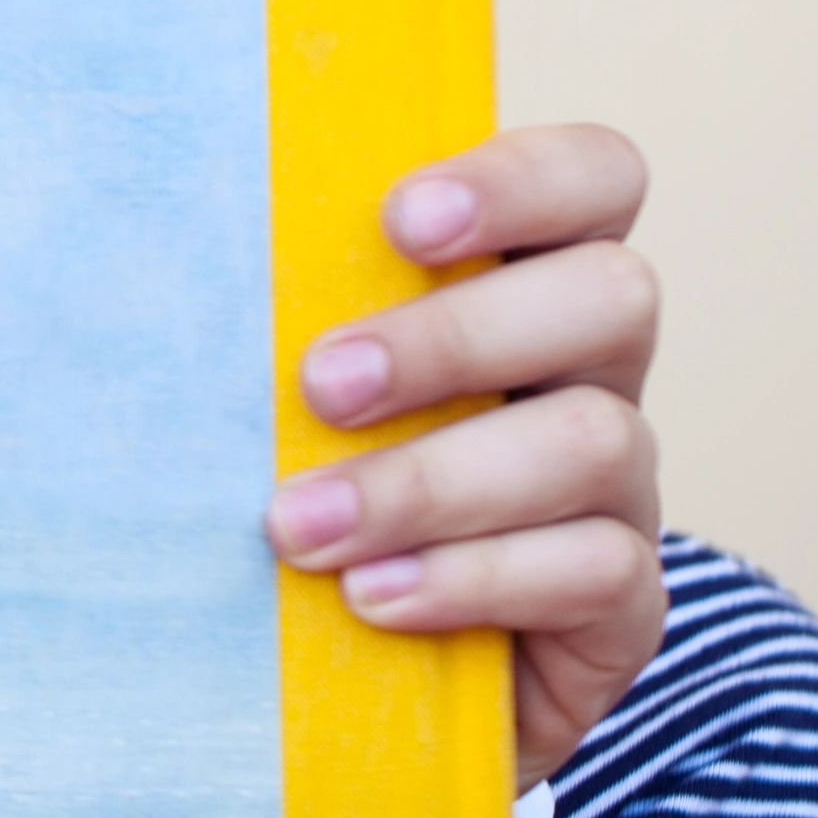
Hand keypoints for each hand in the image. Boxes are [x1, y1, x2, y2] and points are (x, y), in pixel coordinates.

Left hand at [263, 123, 663, 789]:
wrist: (368, 644)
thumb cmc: (319, 449)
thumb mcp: (312, 354)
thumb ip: (293, 287)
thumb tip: (191, 233)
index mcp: (534, 267)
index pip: (595, 174)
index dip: (520, 180)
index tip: (399, 218)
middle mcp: (597, 361)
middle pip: (612, 297)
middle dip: (454, 337)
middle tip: (319, 384)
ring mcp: (625, 482)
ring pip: (595, 441)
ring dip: (430, 482)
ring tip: (301, 526)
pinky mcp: (626, 605)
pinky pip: (597, 574)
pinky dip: (470, 579)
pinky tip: (371, 595)